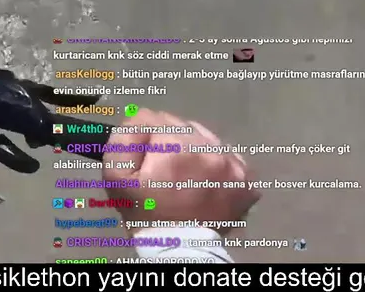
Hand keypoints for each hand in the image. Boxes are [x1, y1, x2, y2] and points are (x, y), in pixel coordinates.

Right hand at [102, 109, 259, 233]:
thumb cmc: (145, 211)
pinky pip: (227, 155)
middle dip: (169, 142)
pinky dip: (215, 163)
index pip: (153, 118)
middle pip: (181, 125)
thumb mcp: (116, 176)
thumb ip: (124, 138)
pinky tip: (204, 180)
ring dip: (193, 150)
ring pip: (205, 138)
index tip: (145, 161)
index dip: (144, 139)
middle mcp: (210, 150)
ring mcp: (234, 164)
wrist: (180, 246)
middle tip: (164, 170)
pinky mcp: (248, 178)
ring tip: (185, 175)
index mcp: (176, 147)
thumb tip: (141, 119)